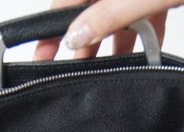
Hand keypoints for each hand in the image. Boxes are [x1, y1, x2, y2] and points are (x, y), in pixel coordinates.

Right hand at [34, 0, 183, 59]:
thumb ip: (109, 14)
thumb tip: (76, 34)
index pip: (63, 4)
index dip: (49, 32)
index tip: (39, 58)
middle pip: (87, 10)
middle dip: (81, 42)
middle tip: (74, 72)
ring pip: (113, 14)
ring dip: (111, 42)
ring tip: (106, 70)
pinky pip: (141, 12)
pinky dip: (141, 33)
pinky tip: (143, 53)